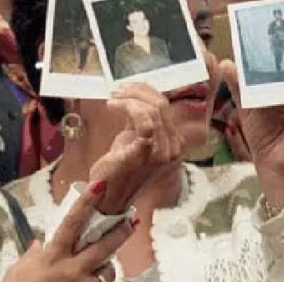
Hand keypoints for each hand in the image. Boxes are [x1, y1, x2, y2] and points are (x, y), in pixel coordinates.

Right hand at [2, 182, 132, 281]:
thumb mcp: (20, 270)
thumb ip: (33, 256)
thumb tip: (37, 245)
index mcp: (53, 255)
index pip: (73, 221)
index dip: (88, 201)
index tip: (101, 184)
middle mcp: (71, 269)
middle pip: (104, 245)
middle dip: (121, 232)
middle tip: (131, 222)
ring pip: (108, 272)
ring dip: (107, 269)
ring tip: (102, 269)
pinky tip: (95, 281)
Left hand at [88, 83, 185, 214]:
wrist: (108, 196)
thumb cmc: (120, 168)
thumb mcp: (134, 138)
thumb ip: (141, 119)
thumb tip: (136, 95)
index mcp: (174, 143)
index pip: (165, 107)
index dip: (146, 91)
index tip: (127, 87)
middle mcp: (173, 148)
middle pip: (161, 106)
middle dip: (137, 92)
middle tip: (118, 90)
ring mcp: (162, 153)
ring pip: (153, 110)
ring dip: (130, 98)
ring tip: (114, 98)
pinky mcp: (146, 155)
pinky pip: (145, 122)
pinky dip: (128, 107)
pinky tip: (114, 106)